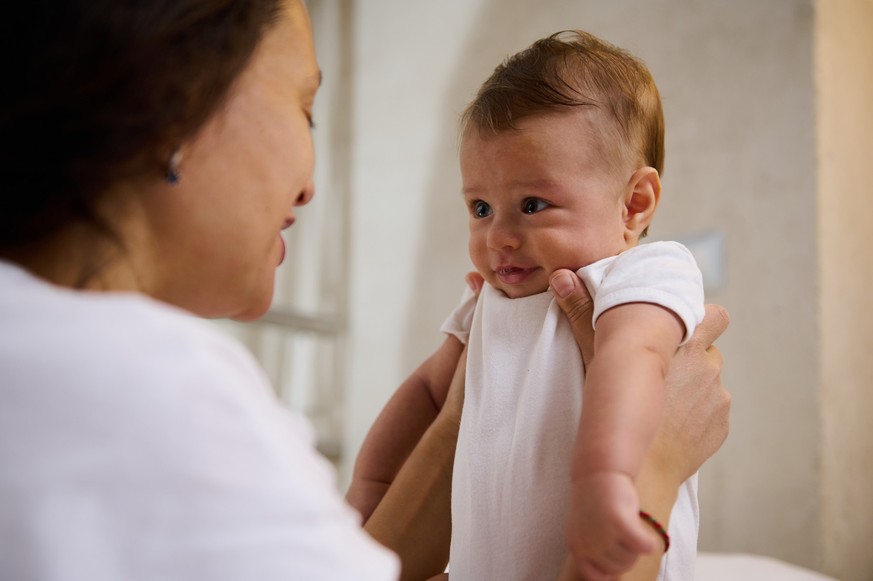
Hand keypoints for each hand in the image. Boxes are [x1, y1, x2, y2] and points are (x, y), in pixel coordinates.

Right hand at [549, 269, 729, 481]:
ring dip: (693, 384)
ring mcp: (717, 395)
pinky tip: (671, 422)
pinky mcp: (720, 423)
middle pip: (711, 346)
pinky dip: (696, 413)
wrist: (642, 467)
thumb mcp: (596, 355)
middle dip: (694, 352)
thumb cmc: (618, 407)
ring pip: (709, 380)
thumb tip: (562, 276)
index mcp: (685, 340)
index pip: (715, 314)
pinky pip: (711, 410)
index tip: (678, 327)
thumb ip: (582, 311)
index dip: (698, 319)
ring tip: (664, 399)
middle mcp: (708, 363)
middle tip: (667, 365)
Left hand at [566, 471, 654, 578]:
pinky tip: (646, 535)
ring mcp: (602, 534)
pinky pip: (643, 547)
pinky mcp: (619, 523)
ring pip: (632, 557)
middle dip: (627, 554)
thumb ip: (593, 550)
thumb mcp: (586, 528)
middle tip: (625, 533)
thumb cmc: (596, 500)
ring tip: (628, 524)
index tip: (618, 562)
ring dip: (636, 544)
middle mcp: (586, 543)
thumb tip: (610, 577)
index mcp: (576, 546)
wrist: (598, 471)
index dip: (610, 572)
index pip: (595, 576)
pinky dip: (648, 543)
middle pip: (620, 567)